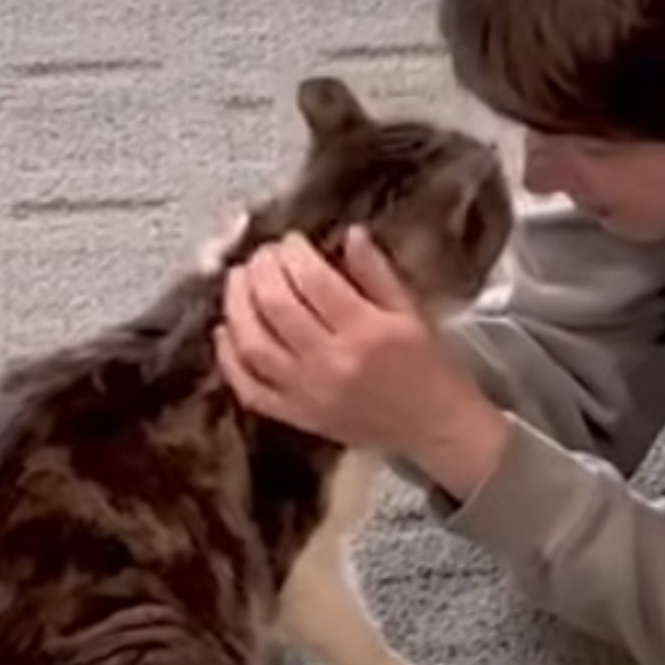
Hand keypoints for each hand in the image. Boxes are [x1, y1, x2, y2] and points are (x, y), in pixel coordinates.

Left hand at [215, 228, 509, 498]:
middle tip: (262, 254)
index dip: (294, 253)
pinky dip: (229, 359)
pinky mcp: (297, 417)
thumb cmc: (431, 369)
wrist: (438, 430)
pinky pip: (249, 388)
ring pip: (253, 343)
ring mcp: (308, 394)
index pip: (314, 281)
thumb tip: (351, 234)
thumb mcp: (412, 314)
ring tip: (238, 280)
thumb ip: (378, 273)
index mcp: (366, 332)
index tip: (291, 240)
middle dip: (261, 270)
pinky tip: (226, 331)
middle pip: (275, 306)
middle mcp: (331, 363)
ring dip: (237, 305)